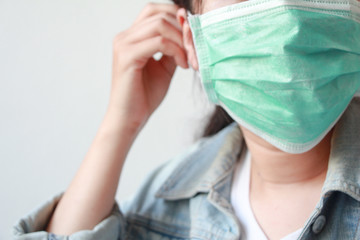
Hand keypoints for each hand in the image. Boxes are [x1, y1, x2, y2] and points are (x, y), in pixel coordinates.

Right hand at [108, 3, 187, 131]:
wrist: (130, 118)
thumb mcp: (164, 67)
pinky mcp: (127, 56)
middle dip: (182, 29)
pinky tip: (182, 65)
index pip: (154, 10)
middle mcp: (124, 37)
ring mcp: (123, 45)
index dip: (176, 16)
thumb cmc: (144, 96)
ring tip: (188, 60)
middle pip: (159, 14)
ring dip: (181, 41)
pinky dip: (176, 51)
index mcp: (131, 37)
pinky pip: (159, 42)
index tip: (192, 34)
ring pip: (160, 25)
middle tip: (194, 49)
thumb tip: (187, 34)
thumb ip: (172, 49)